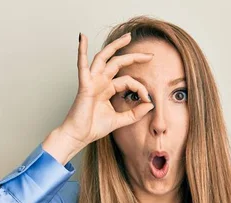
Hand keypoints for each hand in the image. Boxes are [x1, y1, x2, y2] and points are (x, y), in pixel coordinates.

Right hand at [57, 31, 154, 147]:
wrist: (79, 136)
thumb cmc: (94, 128)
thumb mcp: (121, 120)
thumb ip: (135, 113)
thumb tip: (151, 104)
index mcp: (108, 89)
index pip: (128, 81)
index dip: (141, 89)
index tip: (149, 99)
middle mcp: (100, 82)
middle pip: (119, 63)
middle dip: (134, 57)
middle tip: (149, 55)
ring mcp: (92, 81)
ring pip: (104, 58)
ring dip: (115, 46)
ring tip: (127, 37)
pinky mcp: (84, 85)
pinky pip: (82, 65)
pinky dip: (82, 50)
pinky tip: (83, 38)